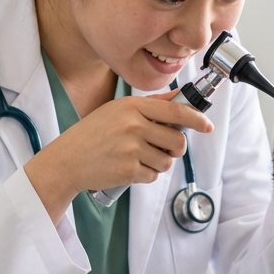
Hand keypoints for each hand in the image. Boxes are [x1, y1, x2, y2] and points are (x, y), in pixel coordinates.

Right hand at [25, 91, 212, 224]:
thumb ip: (149, 105)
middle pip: (177, 141)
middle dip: (176, 149)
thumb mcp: (117, 110)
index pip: (175, 111)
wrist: (66, 161)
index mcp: (132, 106)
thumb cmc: (91, 134)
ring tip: (139, 159)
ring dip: (159, 164)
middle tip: (164, 149)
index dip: (197, 119)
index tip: (207, 125)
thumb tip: (178, 98)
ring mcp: (131, 148)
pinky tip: (130, 169)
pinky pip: (153, 175)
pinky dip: (146, 175)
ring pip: (167, 161)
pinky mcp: (128, 170)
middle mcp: (133, 125)